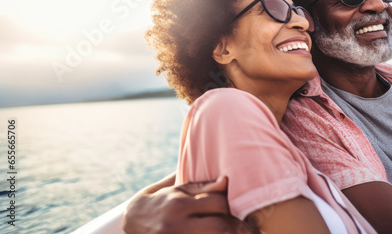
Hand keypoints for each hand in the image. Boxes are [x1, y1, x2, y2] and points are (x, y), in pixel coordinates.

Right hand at [122, 176, 244, 233]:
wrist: (130, 224)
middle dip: (235, 226)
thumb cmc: (157, 202)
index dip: (234, 204)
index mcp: (179, 202)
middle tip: (246, 226)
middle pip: (220, 225)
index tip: (243, 206)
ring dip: (227, 233)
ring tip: (241, 232)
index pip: (218, 202)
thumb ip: (198, 185)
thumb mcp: (173, 189)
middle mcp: (176, 222)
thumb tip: (225, 178)